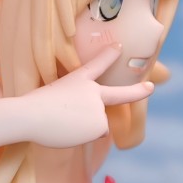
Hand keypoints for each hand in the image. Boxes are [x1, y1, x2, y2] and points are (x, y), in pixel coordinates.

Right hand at [24, 48, 153, 148]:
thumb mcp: (53, 97)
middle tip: (150, 88)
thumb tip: (95, 126)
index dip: (109, 55)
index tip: (119, 46)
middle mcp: (94, 92)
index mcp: (79, 79)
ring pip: (100, 124)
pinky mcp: (100, 124)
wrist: (31, 115)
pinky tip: (70, 130)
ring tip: (65, 122)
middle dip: (138, 91)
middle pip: (118, 95)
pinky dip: (85, 135)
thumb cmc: (35, 108)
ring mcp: (99, 108)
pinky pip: (97, 134)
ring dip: (86, 128)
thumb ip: (76, 107)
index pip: (97, 64)